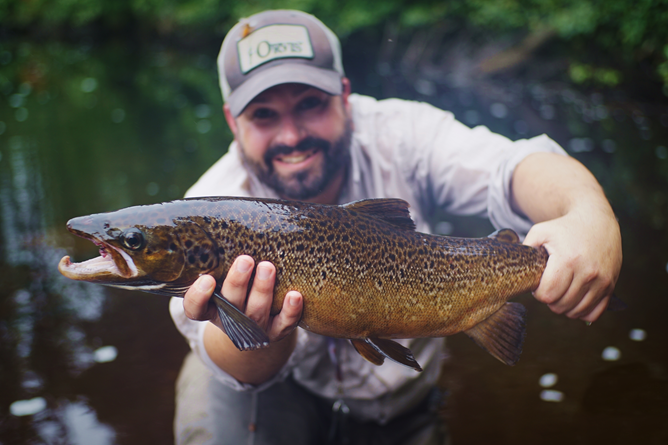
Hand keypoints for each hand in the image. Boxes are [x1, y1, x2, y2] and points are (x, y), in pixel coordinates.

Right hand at [183, 255, 302, 342]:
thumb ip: (222, 258)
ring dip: (263, 290)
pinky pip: (284, 324)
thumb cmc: (238, 289)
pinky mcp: (276, 332)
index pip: (195, 308)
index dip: (198, 297)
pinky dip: (291, 311)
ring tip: (268, 267)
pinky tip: (295, 295)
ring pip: (257, 312)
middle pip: (230, 305)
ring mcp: (253, 329)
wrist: (256, 324)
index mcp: (211, 308)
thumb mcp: (224, 276)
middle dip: (238, 282)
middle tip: (246, 260)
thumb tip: (229, 216)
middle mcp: (230, 320)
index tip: (206, 279)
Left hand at [523, 207, 621, 322]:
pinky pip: (594, 313)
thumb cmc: (564, 227)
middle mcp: (588, 272)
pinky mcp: (611, 286)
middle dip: (550, 299)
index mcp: (568, 260)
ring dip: (564, 306)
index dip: (538, 293)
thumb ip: (525, 249)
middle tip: (549, 285)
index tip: (539, 283)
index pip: (548, 295)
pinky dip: (582, 311)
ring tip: (560, 291)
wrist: (596, 221)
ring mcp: (602, 281)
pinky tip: (574, 299)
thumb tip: (515, 268)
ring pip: (576, 312)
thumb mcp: (540, 231)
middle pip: (560, 306)